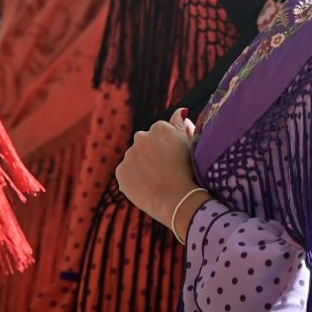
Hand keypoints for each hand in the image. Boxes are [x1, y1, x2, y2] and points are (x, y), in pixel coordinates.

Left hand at [115, 108, 198, 229]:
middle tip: (164, 171)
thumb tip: (180, 111)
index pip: (159, 134)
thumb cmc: (189, 172)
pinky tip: (147, 187)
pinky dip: (134, 179)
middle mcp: (141, 137)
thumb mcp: (190, 144)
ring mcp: (129, 154)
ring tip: (157, 181)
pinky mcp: (120, 172)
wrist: (178, 201)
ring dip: (142, 166)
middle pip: (144, 143)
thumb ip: (182, 124)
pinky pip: (126, 174)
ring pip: (135, 158)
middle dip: (151, 154)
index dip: (167, 148)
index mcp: (159, 127)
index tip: (173, 160)